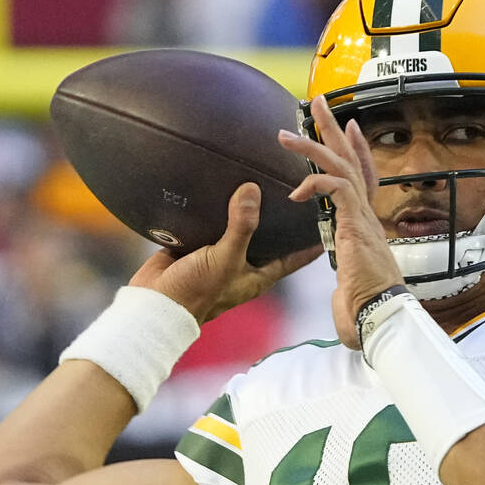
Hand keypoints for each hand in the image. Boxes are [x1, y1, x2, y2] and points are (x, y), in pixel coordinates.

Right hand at [128, 183, 321, 324]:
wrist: (154, 304)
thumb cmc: (196, 292)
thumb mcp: (225, 258)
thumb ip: (241, 226)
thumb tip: (253, 191)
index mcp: (260, 274)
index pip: (296, 256)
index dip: (311, 240)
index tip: (330, 217)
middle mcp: (245, 264)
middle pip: (271, 238)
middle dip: (281, 218)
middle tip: (298, 188)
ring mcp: (222, 254)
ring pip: (242, 228)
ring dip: (248, 210)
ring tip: (262, 179)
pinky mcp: (199, 245)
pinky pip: (214, 223)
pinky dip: (219, 208)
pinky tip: (223, 186)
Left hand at [279, 95, 404, 347]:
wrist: (380, 319)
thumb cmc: (368, 313)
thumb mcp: (349, 294)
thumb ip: (343, 290)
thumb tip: (340, 302)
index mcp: (365, 228)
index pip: (362, 180)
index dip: (356, 152)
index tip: (348, 129)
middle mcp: (366, 217)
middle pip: (352, 162)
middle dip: (334, 130)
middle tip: (318, 102)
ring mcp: (362, 219)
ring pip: (341, 168)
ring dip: (313, 146)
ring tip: (285, 133)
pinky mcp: (354, 226)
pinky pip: (337, 189)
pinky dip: (316, 182)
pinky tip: (296, 189)